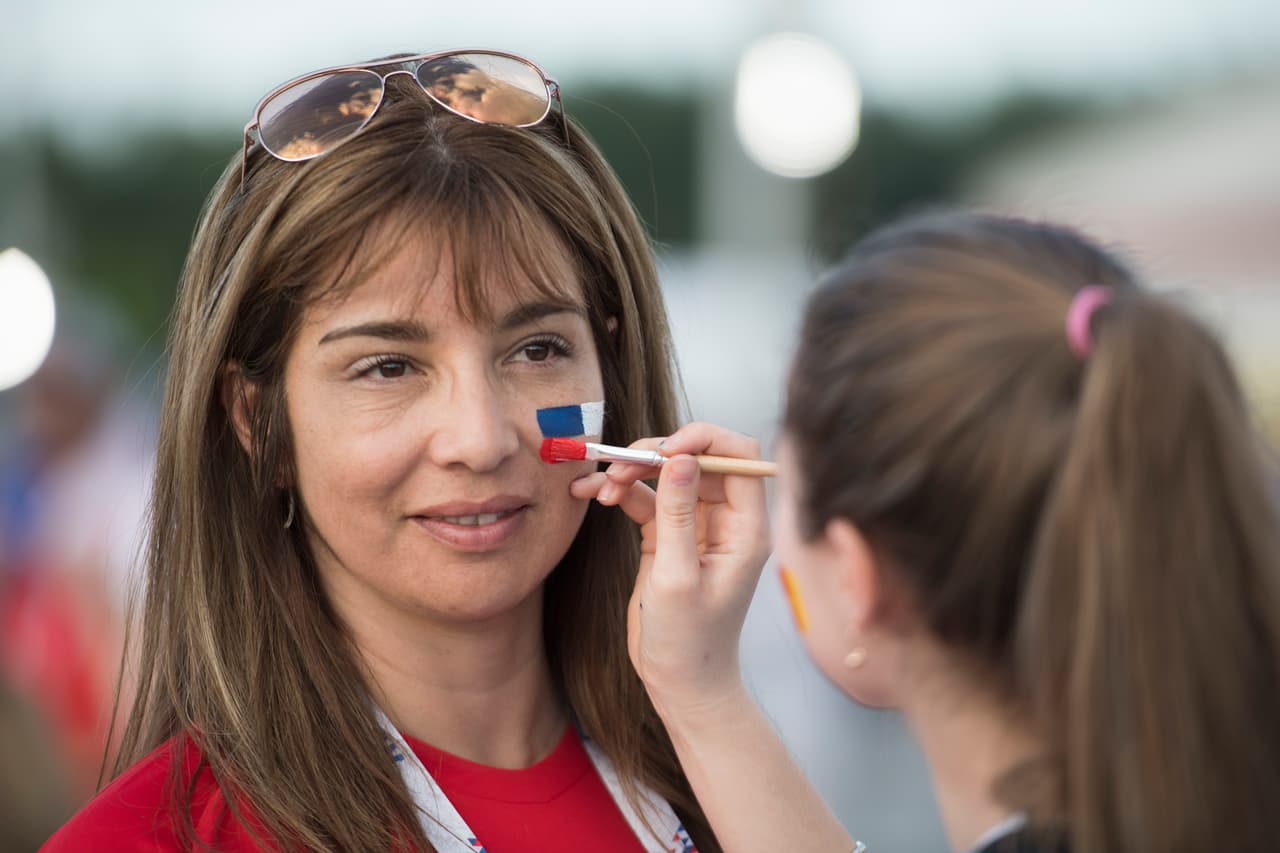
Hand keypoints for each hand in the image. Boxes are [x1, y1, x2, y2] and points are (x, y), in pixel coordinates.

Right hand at [569, 422, 770, 718]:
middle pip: (697, 459)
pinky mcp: (669, 537)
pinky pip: (646, 499)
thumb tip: (681, 459)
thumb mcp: (678, 577)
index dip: (703, 440)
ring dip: (632, 471)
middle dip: (655, 454)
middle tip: (617, 465)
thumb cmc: (690, 642)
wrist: (681, 683)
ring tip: (600, 485)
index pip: (738, 457)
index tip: (663, 449)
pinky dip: (621, 492)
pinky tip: (594, 495)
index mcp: (745, 528)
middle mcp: (726, 521)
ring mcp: (697, 527)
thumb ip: (679, 515)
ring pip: (667, 476)